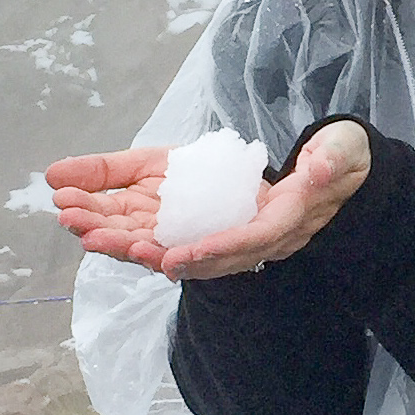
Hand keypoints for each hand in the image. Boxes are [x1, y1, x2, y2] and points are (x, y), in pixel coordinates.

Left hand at [44, 123, 370, 279]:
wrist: (333, 173)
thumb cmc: (333, 162)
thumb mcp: (338, 155)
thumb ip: (329, 162)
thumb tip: (319, 168)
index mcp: (279, 225)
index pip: (242, 244)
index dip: (208, 253)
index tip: (172, 259)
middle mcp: (242, 238)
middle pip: (186, 252)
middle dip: (139, 248)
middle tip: (93, 237)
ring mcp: (217, 231)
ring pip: (163, 243)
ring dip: (117, 237)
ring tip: (75, 223)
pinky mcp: (198, 218)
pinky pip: (156, 228)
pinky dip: (121, 223)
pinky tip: (84, 213)